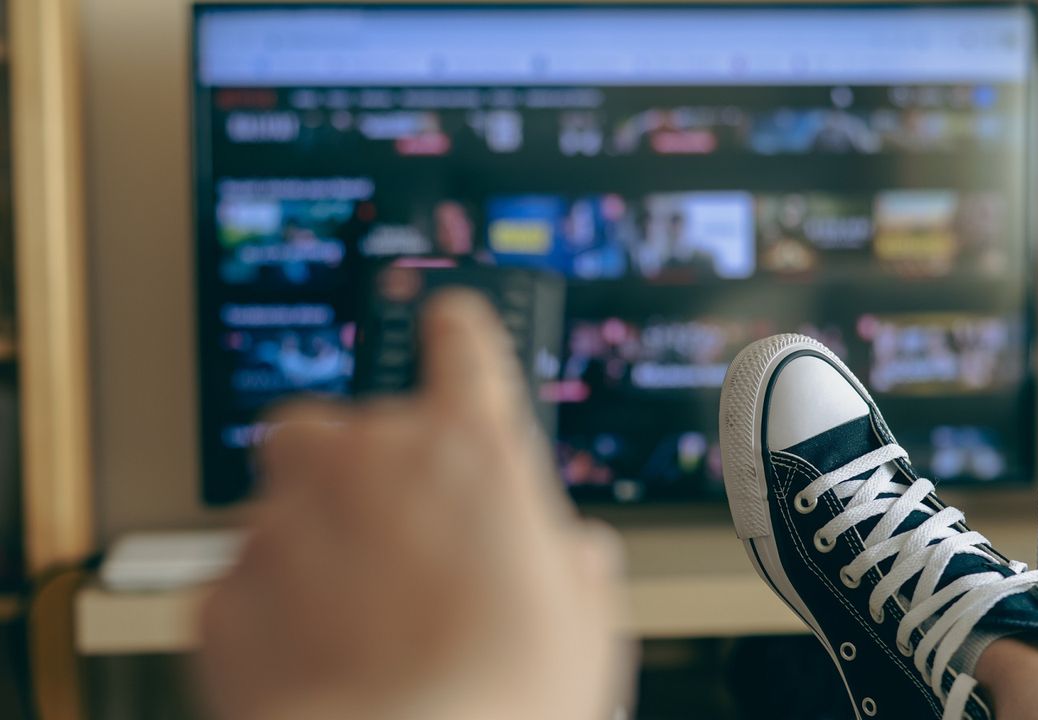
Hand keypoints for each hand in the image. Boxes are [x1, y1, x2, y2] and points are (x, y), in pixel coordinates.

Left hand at [198, 291, 629, 719]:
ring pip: (286, 497)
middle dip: (360, 470)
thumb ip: (578, 568)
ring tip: (356, 608)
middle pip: (344, 426)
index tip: (446, 324)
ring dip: (314, 534)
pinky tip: (318, 655)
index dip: (456, 334)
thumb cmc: (504, 698)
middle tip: (400, 542)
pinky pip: (247, 576)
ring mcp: (287, 520)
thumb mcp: (588, 625)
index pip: (463, 346)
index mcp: (470, 453)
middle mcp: (372, 464)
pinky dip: (275, 605)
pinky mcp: (226, 587)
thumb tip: (580, 558)